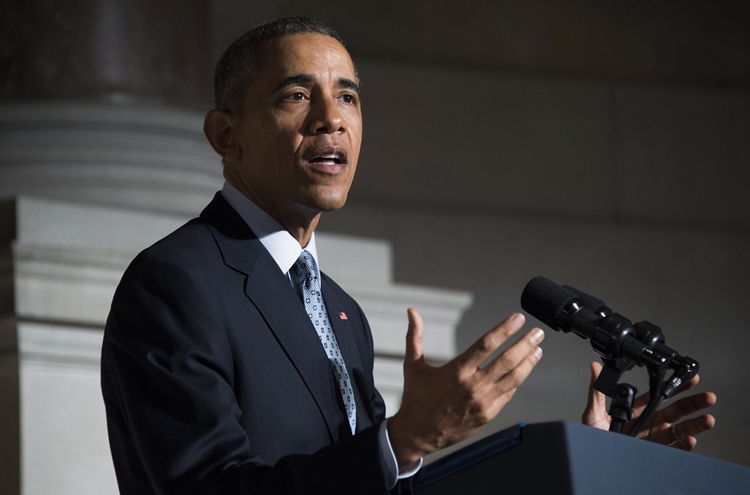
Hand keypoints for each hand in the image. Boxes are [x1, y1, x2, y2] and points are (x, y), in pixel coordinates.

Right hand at [388, 308, 543, 468]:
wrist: (418, 434)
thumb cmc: (416, 398)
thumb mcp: (413, 365)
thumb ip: (415, 336)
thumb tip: (412, 312)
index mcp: (456, 371)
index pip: (487, 344)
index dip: (505, 329)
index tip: (518, 319)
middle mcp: (473, 386)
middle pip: (507, 360)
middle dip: (525, 343)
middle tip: (537, 332)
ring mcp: (483, 402)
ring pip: (513, 378)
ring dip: (528, 362)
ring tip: (537, 349)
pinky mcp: (488, 414)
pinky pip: (508, 394)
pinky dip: (517, 380)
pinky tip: (523, 370)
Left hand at [583, 361, 715, 449]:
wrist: (592, 459)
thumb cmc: (593, 437)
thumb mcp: (594, 413)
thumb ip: (597, 391)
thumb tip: (595, 368)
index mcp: (637, 410)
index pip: (659, 395)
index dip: (675, 386)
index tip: (689, 378)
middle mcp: (649, 423)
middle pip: (676, 410)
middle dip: (693, 403)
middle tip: (707, 396)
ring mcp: (654, 438)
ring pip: (679, 430)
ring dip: (695, 425)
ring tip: (708, 419)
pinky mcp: (655, 453)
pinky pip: (673, 449)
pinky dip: (683, 446)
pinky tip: (690, 440)